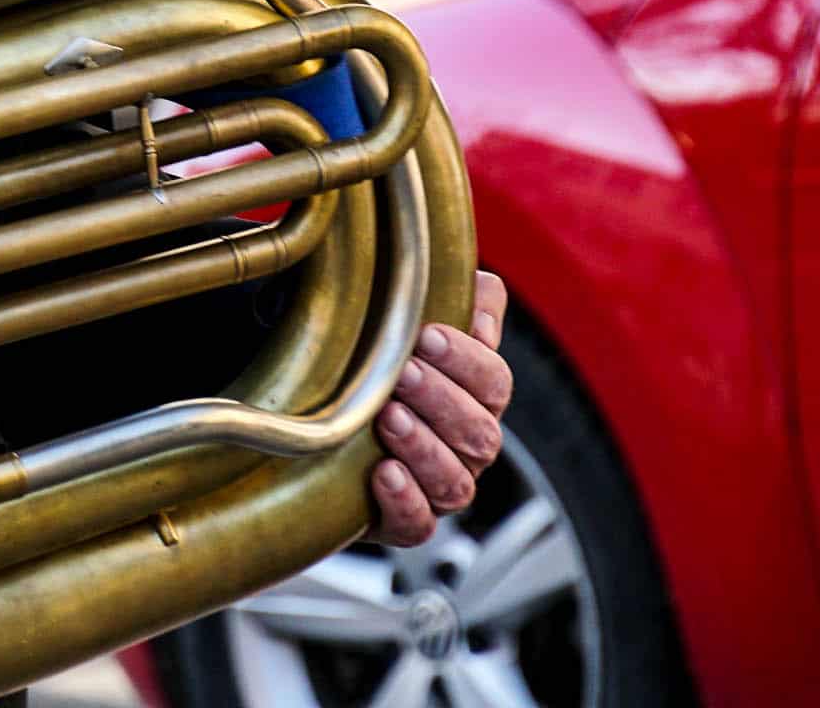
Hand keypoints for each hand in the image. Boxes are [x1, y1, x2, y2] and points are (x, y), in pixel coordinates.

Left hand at [368, 269, 509, 545]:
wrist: (325, 418)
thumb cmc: (380, 361)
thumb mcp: (418, 318)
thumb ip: (463, 298)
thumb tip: (484, 295)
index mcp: (478, 398)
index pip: (494, 382)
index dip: (466, 361)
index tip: (426, 336)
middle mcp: (467, 447)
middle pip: (479, 433)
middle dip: (441, 400)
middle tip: (402, 374)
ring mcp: (438, 488)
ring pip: (454, 482)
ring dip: (424, 448)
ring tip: (388, 417)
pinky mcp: (403, 521)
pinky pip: (418, 525)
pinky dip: (405, 501)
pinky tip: (383, 472)